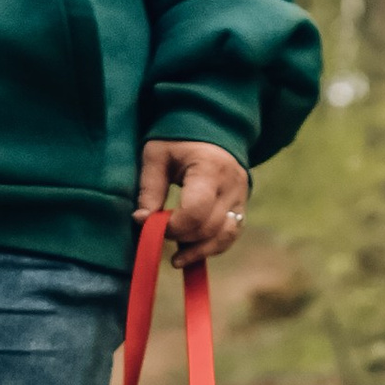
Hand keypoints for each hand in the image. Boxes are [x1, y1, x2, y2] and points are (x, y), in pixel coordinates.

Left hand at [138, 137, 247, 262]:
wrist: (210, 126)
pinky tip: (191, 252)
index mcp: (210, 167)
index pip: (196, 211)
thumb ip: (149, 189)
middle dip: (181, 237)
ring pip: (224, 237)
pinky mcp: (242, 206)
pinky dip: (211, 247)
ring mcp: (241, 196)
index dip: (172, 226)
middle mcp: (231, 184)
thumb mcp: (156, 156)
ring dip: (199, 250)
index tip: (150, 223)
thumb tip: (143, 221)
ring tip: (176, 258)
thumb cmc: (177, 140)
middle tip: (158, 234)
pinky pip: (230, 235)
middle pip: (209, 227)